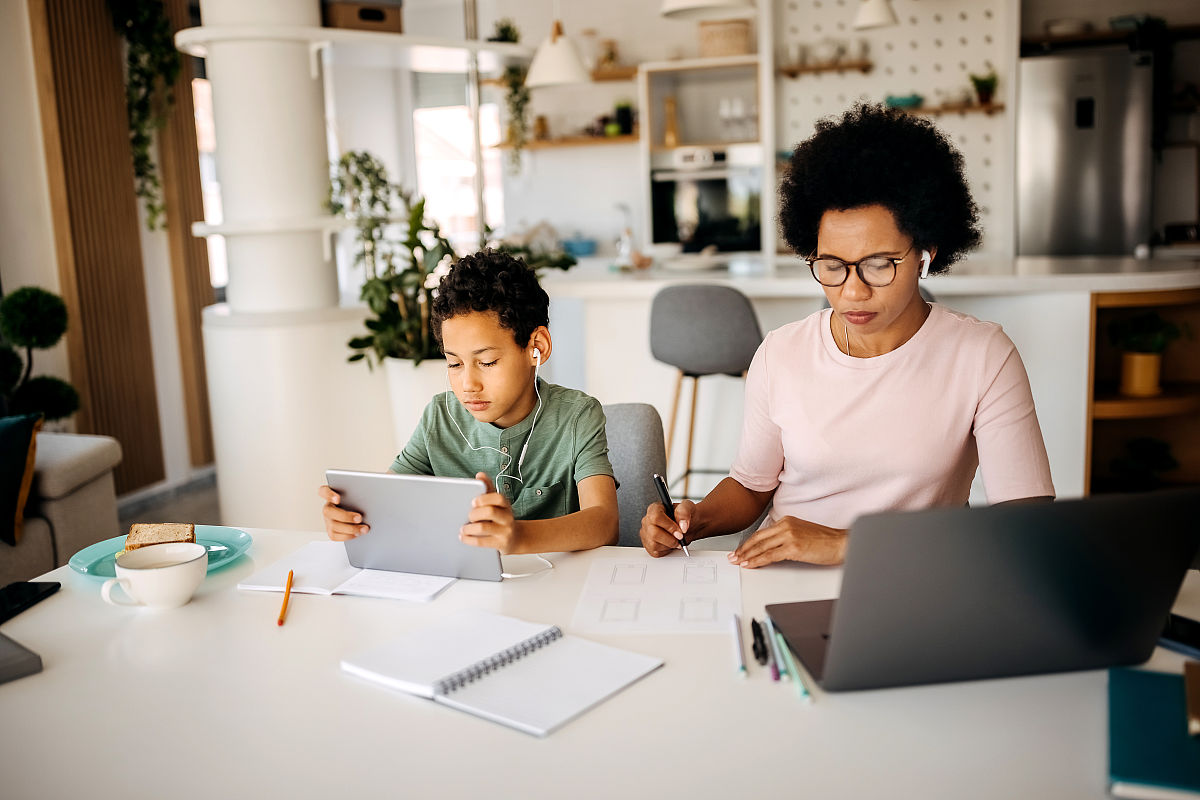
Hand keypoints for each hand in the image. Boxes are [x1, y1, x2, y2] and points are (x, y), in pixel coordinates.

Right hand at [319, 484, 367, 540]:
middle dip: (345, 516)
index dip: (328, 494)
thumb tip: (371, 497)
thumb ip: (359, 494)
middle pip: (328, 511)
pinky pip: (335, 536)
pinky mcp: (331, 531)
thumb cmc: (357, 503)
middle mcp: (328, 508)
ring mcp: (328, 520)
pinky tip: (357, 534)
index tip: (338, 499)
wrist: (357, 515)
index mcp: (332, 496)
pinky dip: (347, 536)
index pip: (323, 491)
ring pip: (333, 525)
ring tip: (364, 529)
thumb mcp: (357, 496)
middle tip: (360, 518)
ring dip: (350, 528)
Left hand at [461, 473, 520, 553]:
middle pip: (490, 512)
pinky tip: (464, 537)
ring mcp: (505, 531)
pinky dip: (469, 540)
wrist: (515, 538)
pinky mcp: (501, 544)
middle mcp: (507, 517)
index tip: (473, 501)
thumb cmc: (501, 518)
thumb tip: (480, 475)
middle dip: (474, 514)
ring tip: (463, 528)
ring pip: (483, 527)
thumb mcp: (497, 503)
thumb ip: (488, 488)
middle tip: (469, 516)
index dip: (484, 498)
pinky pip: (482, 542)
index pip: (498, 498)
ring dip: (469, 528)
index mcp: (506, 505)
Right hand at [639, 499, 694, 556]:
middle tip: (680, 538)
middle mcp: (647, 521)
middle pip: (653, 533)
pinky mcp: (648, 545)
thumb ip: (684, 513)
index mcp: (654, 509)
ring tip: (676, 540)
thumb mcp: (688, 507)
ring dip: (669, 545)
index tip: (680, 531)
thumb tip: (682, 525)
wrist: (688, 526)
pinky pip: (655, 552)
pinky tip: (670, 544)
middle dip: (670, 539)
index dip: (669, 526)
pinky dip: (666, 551)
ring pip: (654, 544)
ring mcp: (646, 534)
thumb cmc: (685, 516)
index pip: (656, 517)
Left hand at [727, 515, 845, 567]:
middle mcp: (786, 525)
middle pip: (758, 539)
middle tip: (733, 557)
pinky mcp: (793, 547)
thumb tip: (771, 548)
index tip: (740, 550)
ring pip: (762, 547)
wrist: (841, 543)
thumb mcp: (802, 533)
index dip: (749, 543)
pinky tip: (750, 565)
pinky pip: (770, 555)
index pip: (762, 533)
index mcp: (787, 520)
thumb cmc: (825, 541)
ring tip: (738, 562)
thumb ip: (786, 537)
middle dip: (743, 549)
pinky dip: (758, 561)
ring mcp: (789, 535)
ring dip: (747, 556)